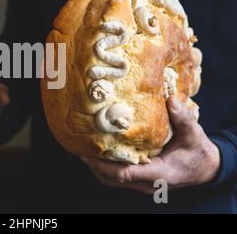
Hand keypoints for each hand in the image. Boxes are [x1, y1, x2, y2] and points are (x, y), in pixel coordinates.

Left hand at [81, 96, 220, 193]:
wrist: (206, 168)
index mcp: (159, 173)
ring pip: (113, 181)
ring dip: (96, 168)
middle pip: (112, 179)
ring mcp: (143, 183)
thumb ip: (183, 118)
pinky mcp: (140, 180)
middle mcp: (147, 182)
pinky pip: (118, 178)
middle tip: (78, 148)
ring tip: (82, 149)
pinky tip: (97, 153)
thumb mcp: (194, 134)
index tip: (87, 153)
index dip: (104, 165)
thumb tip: (171, 99)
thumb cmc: (198, 152)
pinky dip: (105, 167)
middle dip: (93, 166)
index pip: (126, 174)